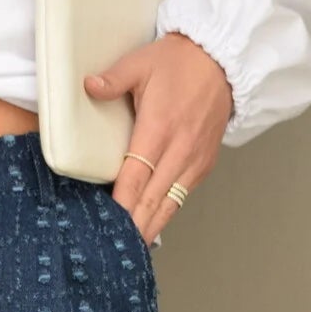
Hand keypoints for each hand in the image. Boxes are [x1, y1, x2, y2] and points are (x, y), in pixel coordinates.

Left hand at [84, 32, 233, 244]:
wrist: (222, 61)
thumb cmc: (180, 62)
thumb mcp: (142, 62)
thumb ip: (113, 78)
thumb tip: (87, 86)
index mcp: (159, 128)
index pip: (135, 176)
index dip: (120, 203)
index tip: (106, 223)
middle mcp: (179, 150)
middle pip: (151, 199)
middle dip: (133, 225)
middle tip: (114, 249)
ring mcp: (194, 160)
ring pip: (169, 204)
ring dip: (150, 227)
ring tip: (131, 249)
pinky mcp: (204, 165)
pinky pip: (181, 196)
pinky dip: (165, 214)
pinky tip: (150, 227)